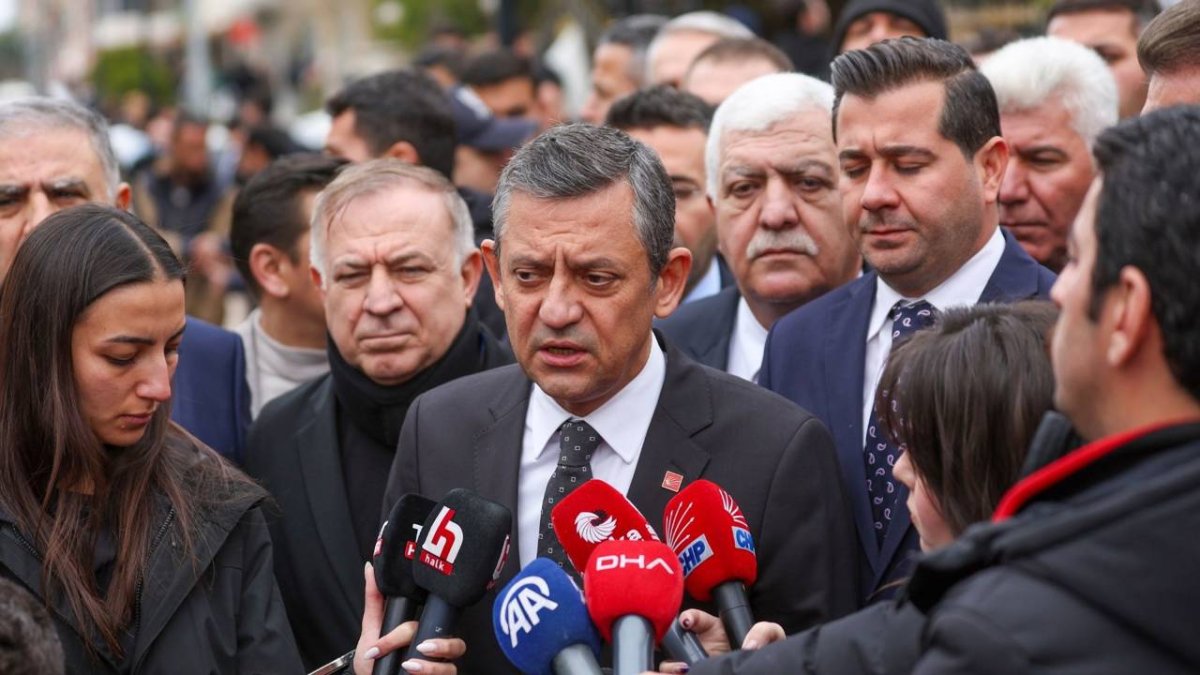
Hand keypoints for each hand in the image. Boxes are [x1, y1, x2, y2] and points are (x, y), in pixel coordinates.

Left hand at [355, 562, 465, 674]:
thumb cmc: (372, 664)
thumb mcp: (371, 629)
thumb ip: (374, 599)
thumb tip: (371, 568)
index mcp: (422, 631)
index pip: (437, 613)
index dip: (431, 611)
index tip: (414, 614)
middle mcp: (434, 645)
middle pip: (451, 631)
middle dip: (438, 639)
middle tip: (418, 645)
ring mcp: (439, 662)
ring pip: (457, 649)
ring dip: (438, 653)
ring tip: (412, 661)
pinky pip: (450, 670)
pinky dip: (431, 669)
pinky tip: (413, 668)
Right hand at [653, 611, 787, 672]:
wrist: (767, 667)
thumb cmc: (766, 651)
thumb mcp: (770, 636)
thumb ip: (764, 632)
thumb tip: (749, 646)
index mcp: (713, 630)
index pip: (694, 619)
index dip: (689, 618)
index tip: (688, 622)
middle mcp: (701, 648)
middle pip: (674, 644)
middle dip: (670, 644)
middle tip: (678, 653)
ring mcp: (699, 665)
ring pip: (671, 667)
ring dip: (670, 668)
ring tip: (683, 669)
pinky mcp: (700, 672)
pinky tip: (685, 673)